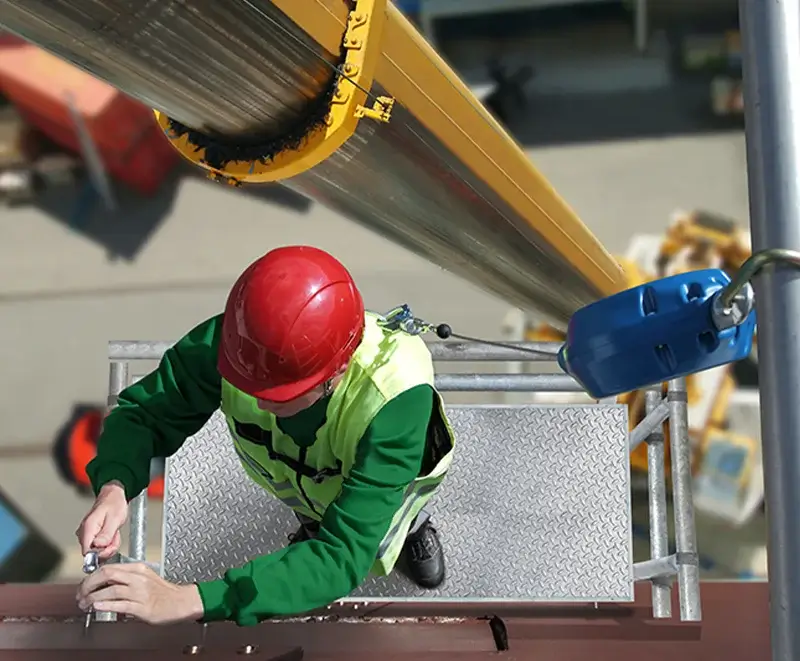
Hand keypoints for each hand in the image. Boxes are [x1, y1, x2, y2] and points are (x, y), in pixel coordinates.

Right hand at [75, 482, 127, 559]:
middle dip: (107, 548)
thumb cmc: (114, 504)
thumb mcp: (115, 518)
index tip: (111, 547)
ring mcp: (86, 535)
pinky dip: (108, 542)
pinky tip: (112, 534)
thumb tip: (98, 547)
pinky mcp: (91, 536)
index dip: (100, 554)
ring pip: (97, 550)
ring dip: (109, 545)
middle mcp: (84, 533)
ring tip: (114, 532)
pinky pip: (99, 546)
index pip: (87, 552)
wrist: (113, 495)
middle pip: (93, 553)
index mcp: (88, 528)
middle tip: (115, 536)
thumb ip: (106, 534)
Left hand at [77, 563, 203, 624]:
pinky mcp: (142, 607)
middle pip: (107, 575)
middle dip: (89, 585)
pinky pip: (120, 605)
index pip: (109, 568)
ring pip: (111, 590)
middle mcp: (138, 578)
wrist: (181, 602)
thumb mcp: (145, 578)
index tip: (84, 585)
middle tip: (81, 594)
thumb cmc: (163, 592)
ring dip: (93, 598)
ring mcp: (141, 592)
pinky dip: (106, 605)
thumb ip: (126, 579)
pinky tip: (97, 607)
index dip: (92, 577)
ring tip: (85, 604)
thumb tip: (104, 585)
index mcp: (138, 569)